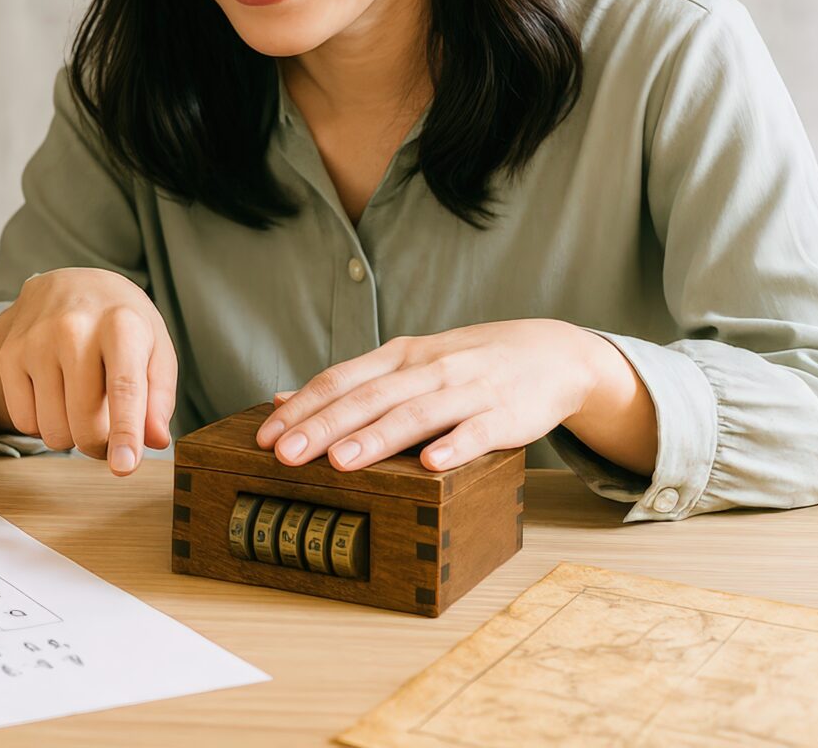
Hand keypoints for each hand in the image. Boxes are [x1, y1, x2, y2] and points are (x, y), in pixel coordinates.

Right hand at [0, 267, 175, 474]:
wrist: (69, 285)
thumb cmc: (122, 325)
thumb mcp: (155, 350)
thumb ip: (160, 397)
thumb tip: (154, 441)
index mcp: (122, 325)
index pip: (124, 387)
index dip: (125, 432)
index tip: (125, 467)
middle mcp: (74, 328)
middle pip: (85, 422)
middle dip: (100, 444)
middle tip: (108, 432)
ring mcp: (35, 341)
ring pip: (52, 430)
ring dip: (70, 435)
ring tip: (80, 404)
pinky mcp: (8, 355)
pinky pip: (24, 422)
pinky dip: (42, 424)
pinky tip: (54, 396)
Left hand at [254, 319, 655, 473]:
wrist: (552, 352)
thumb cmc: (468, 364)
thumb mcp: (407, 363)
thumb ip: (352, 381)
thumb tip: (286, 398)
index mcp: (399, 357)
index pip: (340, 380)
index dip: (303, 407)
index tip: (266, 436)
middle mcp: (428, 369)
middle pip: (368, 398)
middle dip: (323, 426)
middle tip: (285, 455)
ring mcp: (467, 390)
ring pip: (415, 413)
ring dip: (376, 437)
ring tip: (340, 461)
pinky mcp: (505, 415)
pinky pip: (477, 431)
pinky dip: (454, 446)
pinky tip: (430, 464)